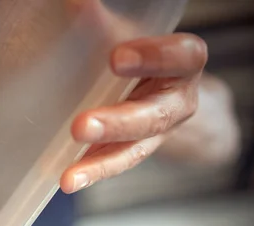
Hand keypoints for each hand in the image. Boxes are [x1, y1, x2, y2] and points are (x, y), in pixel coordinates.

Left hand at [60, 33, 207, 193]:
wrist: (167, 90)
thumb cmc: (145, 56)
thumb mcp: (131, 36)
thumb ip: (105, 26)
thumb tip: (73, 3)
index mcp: (185, 65)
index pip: (182, 58)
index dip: (154, 58)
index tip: (116, 58)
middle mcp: (177, 103)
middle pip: (153, 116)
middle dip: (117, 124)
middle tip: (82, 127)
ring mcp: (158, 134)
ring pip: (134, 151)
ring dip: (100, 164)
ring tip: (71, 177)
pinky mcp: (136, 152)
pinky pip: (115, 165)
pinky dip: (91, 172)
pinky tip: (69, 180)